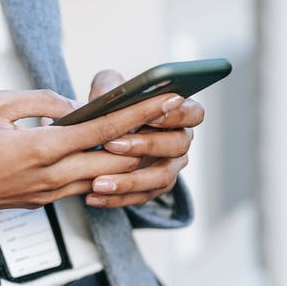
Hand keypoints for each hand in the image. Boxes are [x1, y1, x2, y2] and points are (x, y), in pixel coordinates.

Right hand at [0, 88, 189, 224]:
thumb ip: (40, 99)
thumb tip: (72, 105)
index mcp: (41, 148)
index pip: (103, 129)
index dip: (139, 113)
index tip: (166, 99)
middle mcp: (51, 176)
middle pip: (116, 160)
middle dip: (147, 139)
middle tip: (172, 119)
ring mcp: (48, 193)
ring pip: (104, 177)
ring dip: (129, 159)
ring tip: (150, 136)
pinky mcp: (42, 201)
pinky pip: (83, 185)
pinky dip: (103, 170)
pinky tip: (111, 155)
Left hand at [82, 69, 204, 207]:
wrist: (99, 136)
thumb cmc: (112, 107)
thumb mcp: (109, 90)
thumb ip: (109, 86)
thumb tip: (105, 96)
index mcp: (179, 113)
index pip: (193, 113)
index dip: (175, 115)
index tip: (149, 116)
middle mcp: (180, 141)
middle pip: (178, 145)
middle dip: (145, 145)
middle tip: (111, 145)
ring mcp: (170, 167)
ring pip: (161, 178)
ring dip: (129, 181)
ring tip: (98, 182)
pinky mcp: (154, 188)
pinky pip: (141, 197)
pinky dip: (116, 199)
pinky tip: (93, 197)